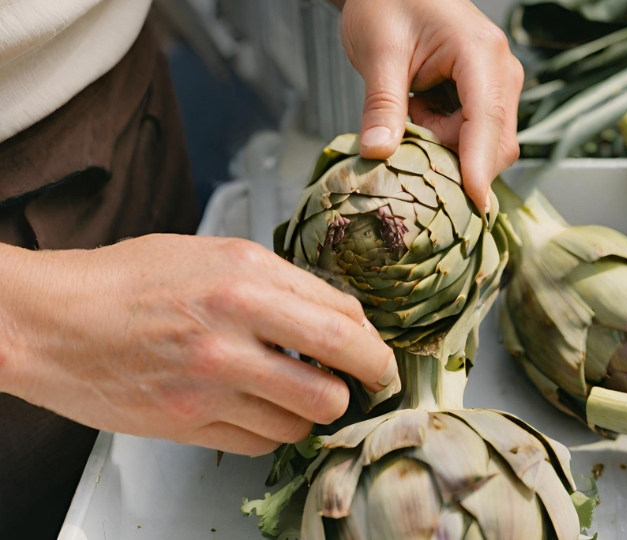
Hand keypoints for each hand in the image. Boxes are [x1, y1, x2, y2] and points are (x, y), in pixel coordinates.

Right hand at [0, 235, 396, 455]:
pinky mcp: (187, 422)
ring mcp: (210, 383)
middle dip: (366, 382)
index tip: (375, 351)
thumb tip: (336, 314)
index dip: (371, 341)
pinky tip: (260, 410)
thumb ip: (277, 281)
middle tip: (367, 383)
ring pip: (304, 419)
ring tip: (303, 396)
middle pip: (337, 375)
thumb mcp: (210, 254)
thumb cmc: (125, 281)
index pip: (342, 319)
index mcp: (245, 278)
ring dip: (314, 412)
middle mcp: (232, 331)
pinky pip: (260, 443)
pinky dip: (272, 431)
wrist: (51, 322)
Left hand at [337, 0, 523, 210]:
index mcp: (480, 53)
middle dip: (454, 159)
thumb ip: (382, 104)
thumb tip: (378, 153)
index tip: (473, 204)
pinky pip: (473, 137)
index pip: (487, 119)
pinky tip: (420, 112)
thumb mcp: (378, 52)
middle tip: (406, 137)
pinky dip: (445, 139)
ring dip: (445, 148)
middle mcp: (500, 71)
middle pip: (494, 142)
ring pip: (484, 146)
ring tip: (411, 111)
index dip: (479, 165)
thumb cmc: (387, 4)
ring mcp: (498, 85)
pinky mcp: (487, 97)